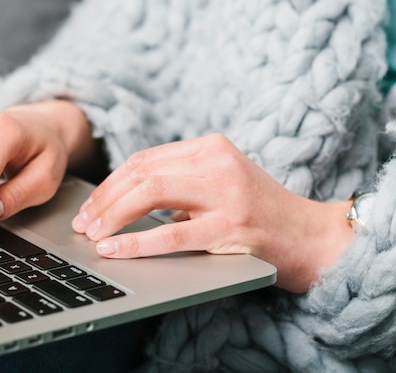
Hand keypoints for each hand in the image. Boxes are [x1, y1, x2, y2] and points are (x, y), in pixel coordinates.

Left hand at [71, 134, 353, 292]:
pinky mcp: (232, 226)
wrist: (312, 236)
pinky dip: (135, 242)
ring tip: (92, 235)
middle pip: (141, 173)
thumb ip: (180, 182)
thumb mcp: (220, 182)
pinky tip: (113, 249)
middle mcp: (217, 161)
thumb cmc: (260, 212)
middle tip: (83, 223)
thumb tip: (123, 200)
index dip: (110, 183)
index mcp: (210, 146)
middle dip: (103, 200)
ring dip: (112, 216)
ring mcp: (226, 193)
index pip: (144, 159)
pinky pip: (172, 234)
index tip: (90, 205)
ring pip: (150, 194)